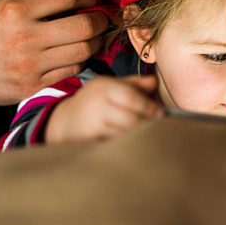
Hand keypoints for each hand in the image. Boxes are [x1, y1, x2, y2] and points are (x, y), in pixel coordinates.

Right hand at [0, 0, 108, 105]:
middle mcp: (25, 37)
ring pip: (83, 50)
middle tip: (103, 18)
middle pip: (83, 26)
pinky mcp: (35, 84)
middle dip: (101, 20)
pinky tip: (78, 52)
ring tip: (93, 36)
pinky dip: (82, 59)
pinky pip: (73, 70)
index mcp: (16, 10)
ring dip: (95, 41)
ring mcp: (31, 64)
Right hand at [45, 75, 163, 143]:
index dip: (148, 106)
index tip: (160, 113)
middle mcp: (96, 103)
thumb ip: (134, 84)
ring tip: (143, 133)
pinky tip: (127, 142)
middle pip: (129, 118)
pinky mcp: (89, 139)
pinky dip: (124, 143)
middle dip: (145, 123)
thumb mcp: (111, 87)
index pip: (130, 97)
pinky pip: (114, 142)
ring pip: (123, 132)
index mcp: (104, 86)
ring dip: (136, 134)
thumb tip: (155, 81)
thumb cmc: (96, 101)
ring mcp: (91, 122)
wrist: (66, 120)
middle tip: (155, 126)